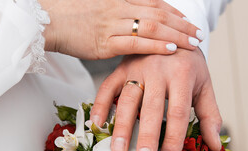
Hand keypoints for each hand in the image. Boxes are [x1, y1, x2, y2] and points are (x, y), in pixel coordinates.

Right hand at [39, 0, 203, 58]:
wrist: (48, 20)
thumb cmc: (70, 14)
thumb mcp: (99, 6)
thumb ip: (119, 10)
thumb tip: (134, 18)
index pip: (155, 3)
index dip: (175, 12)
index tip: (188, 20)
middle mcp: (120, 8)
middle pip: (159, 14)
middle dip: (182, 24)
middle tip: (199, 34)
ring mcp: (113, 24)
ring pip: (152, 28)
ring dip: (176, 35)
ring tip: (193, 43)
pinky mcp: (105, 42)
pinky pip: (136, 43)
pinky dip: (155, 46)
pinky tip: (170, 50)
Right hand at [90, 48, 221, 150]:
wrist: (172, 34)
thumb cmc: (189, 65)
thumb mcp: (204, 86)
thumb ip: (210, 115)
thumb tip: (215, 145)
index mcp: (182, 74)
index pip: (178, 112)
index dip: (173, 138)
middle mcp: (159, 69)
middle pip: (152, 107)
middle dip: (147, 136)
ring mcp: (137, 67)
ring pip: (127, 98)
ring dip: (122, 126)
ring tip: (118, 150)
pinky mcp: (121, 67)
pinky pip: (107, 87)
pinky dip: (101, 105)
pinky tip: (97, 124)